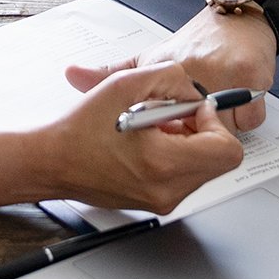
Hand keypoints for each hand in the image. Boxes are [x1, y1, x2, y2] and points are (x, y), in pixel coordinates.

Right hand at [38, 61, 245, 213]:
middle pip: (219, 159)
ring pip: (204, 167)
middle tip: (170, 117)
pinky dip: (175, 155)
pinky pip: (185, 176)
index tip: (191, 109)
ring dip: (188, 142)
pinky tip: (147, 142)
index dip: (214, 121)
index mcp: (163, 163)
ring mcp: (163, 200)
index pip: (227, 149)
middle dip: (201, 130)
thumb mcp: (124, 85)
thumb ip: (168, 76)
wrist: (51, 162)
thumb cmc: (77, 131)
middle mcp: (167, 189)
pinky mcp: (157, 202)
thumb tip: (193, 89)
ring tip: (152, 128)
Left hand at [65, 6, 275, 130]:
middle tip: (199, 114)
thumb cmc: (198, 40)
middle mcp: (199, 71)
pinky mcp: (255, 78)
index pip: (164, 120)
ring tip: (219, 102)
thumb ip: (110, 72)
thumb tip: (72, 76)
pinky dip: (248, 116)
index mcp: (169, 70)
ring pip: (226, 128)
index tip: (170, 129)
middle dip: (197, 130)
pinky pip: (251, 120)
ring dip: (224, 124)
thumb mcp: (150, 56)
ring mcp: (229, 75)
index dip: (169, 131)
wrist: (240, 14)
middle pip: (197, 130)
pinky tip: (240, 98)